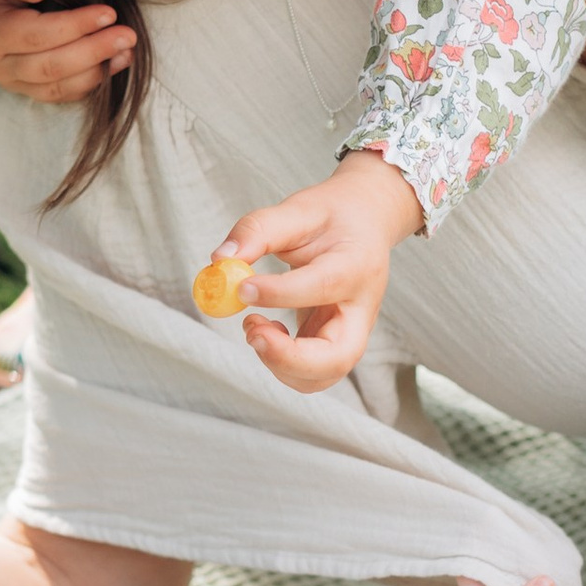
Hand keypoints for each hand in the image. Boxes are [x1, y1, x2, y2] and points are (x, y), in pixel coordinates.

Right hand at [0, 0, 135, 105]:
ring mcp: (11, 80)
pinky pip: (60, 93)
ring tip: (127, 51)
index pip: (37, 35)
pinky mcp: (26, 87)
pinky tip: (114, 65)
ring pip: (58, 86)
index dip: (75, 27)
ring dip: (97, 71)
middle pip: (51, 66)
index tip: (108, 13)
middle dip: (93, 52)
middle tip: (127, 35)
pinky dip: (90, 83)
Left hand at [213, 152, 425, 394]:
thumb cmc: (332, 217)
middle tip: (252, 331)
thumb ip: (259, 230)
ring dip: (280, 364)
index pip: (322, 286)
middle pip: (337, 357)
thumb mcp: (298, 209)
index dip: (279, 293)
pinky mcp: (334, 344)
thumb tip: (219, 259)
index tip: (241, 287)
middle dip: (289, 358)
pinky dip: (281, 363)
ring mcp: (351, 332)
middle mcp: (360, 309)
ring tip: (254, 324)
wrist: (365, 223)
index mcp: (356, 266)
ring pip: (322, 376)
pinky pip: (310, 373)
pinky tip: (266, 330)